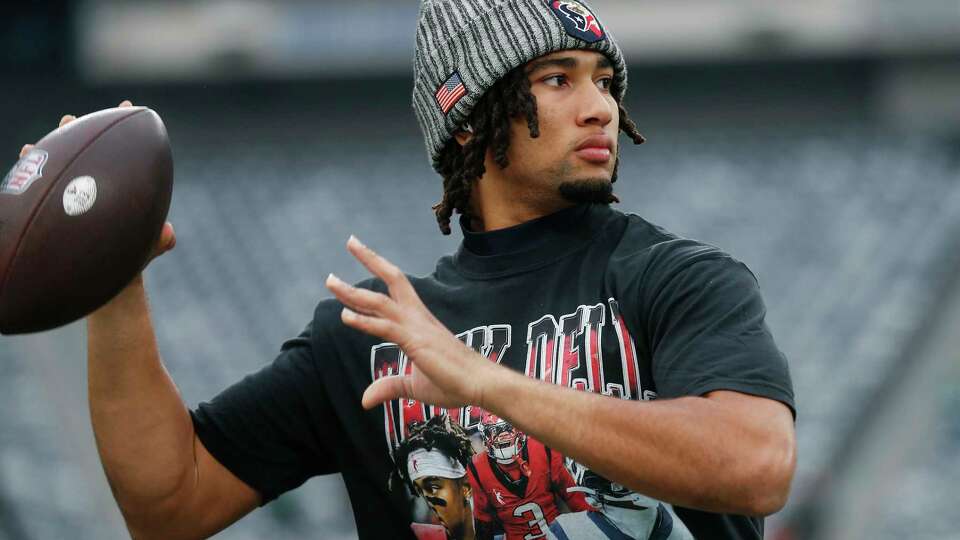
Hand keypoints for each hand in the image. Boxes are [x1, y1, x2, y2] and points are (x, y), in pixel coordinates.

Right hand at [18, 100, 175, 264]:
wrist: (110, 279)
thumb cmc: (131, 258)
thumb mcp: (148, 245)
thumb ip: (160, 240)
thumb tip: (169, 235)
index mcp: (119, 189)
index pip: (121, 153)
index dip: (123, 127)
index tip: (126, 106)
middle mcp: (95, 188)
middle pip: (87, 153)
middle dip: (79, 133)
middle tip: (71, 118)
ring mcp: (73, 197)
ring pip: (60, 167)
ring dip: (50, 149)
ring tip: (38, 142)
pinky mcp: (55, 209)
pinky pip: (39, 191)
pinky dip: (30, 174)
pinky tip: (24, 156)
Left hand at [325, 236, 495, 409]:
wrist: (482, 385)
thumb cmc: (454, 383)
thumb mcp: (415, 386)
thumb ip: (389, 387)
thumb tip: (365, 399)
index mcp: (419, 321)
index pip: (396, 287)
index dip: (378, 268)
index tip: (362, 253)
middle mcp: (417, 317)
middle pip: (392, 278)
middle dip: (370, 258)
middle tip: (350, 240)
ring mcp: (417, 328)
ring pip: (381, 302)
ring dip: (353, 292)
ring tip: (331, 281)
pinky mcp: (416, 342)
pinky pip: (386, 328)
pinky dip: (364, 321)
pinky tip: (345, 316)